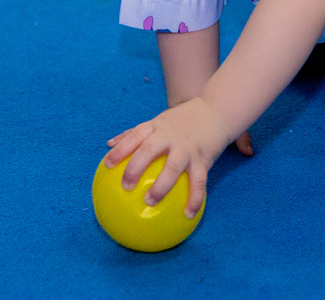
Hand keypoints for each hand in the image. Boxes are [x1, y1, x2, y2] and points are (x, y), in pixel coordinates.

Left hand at [104, 96, 239, 216]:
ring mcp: (187, 147)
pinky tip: (188, 214)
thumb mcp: (159, 120)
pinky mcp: (203, 158)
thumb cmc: (183, 118)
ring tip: (150, 202)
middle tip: (125, 186)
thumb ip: (135, 132)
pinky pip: (198, 181)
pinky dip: (194, 199)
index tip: (107, 165)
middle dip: (135, 168)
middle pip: (149, 150)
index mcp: (157, 126)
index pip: (134, 136)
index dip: (120, 150)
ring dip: (161, 186)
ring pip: (173, 167)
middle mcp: (170, 135)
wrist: (217, 110)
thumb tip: (108, 144)